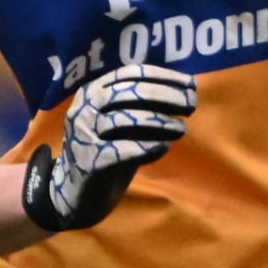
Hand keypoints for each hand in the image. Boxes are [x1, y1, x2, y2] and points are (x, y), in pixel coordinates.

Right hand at [21, 64, 196, 232]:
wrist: (75, 193)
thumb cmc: (107, 149)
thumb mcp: (121, 120)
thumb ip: (142, 105)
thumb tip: (184, 91)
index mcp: (93, 90)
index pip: (132, 74)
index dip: (164, 77)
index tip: (191, 84)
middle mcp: (85, 108)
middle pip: (130, 93)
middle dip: (166, 95)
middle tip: (192, 104)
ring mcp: (84, 134)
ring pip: (126, 119)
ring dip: (159, 122)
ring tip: (181, 128)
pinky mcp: (89, 161)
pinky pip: (121, 150)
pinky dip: (146, 147)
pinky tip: (164, 147)